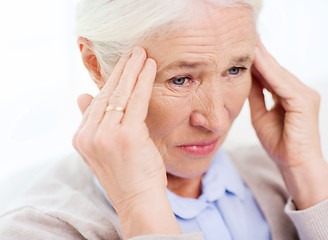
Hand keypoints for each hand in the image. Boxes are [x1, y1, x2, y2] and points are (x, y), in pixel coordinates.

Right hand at [72, 47, 180, 236]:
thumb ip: (93, 123)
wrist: (138, 200)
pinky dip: (143, 80)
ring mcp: (106, 135)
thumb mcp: (104, 149)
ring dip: (132, 70)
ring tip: (141, 54)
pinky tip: (149, 67)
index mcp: (82, 137)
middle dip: (121, 70)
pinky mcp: (127, 135)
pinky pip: (136, 100)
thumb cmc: (128, 174)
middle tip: (133, 51)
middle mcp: (89, 135)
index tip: (121, 66)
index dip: (110, 81)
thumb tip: (82, 97)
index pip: (96, 101)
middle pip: (106, 94)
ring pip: (121, 94)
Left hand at [249, 37, 327, 208]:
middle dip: (259, 54)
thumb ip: (256, 96)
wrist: (295, 165)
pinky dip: (268, 71)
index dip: (256, 62)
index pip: (271, 74)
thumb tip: (244, 79)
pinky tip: (255, 59)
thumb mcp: (261, 115)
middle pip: (275, 70)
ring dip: (262, 58)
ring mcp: (305, 95)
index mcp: (291, 95)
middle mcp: (301, 91)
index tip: (241, 50)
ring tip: (247, 43)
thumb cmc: (280, 144)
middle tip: (243, 38)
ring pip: (278, 73)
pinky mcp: (304, 101)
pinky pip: (282, 83)